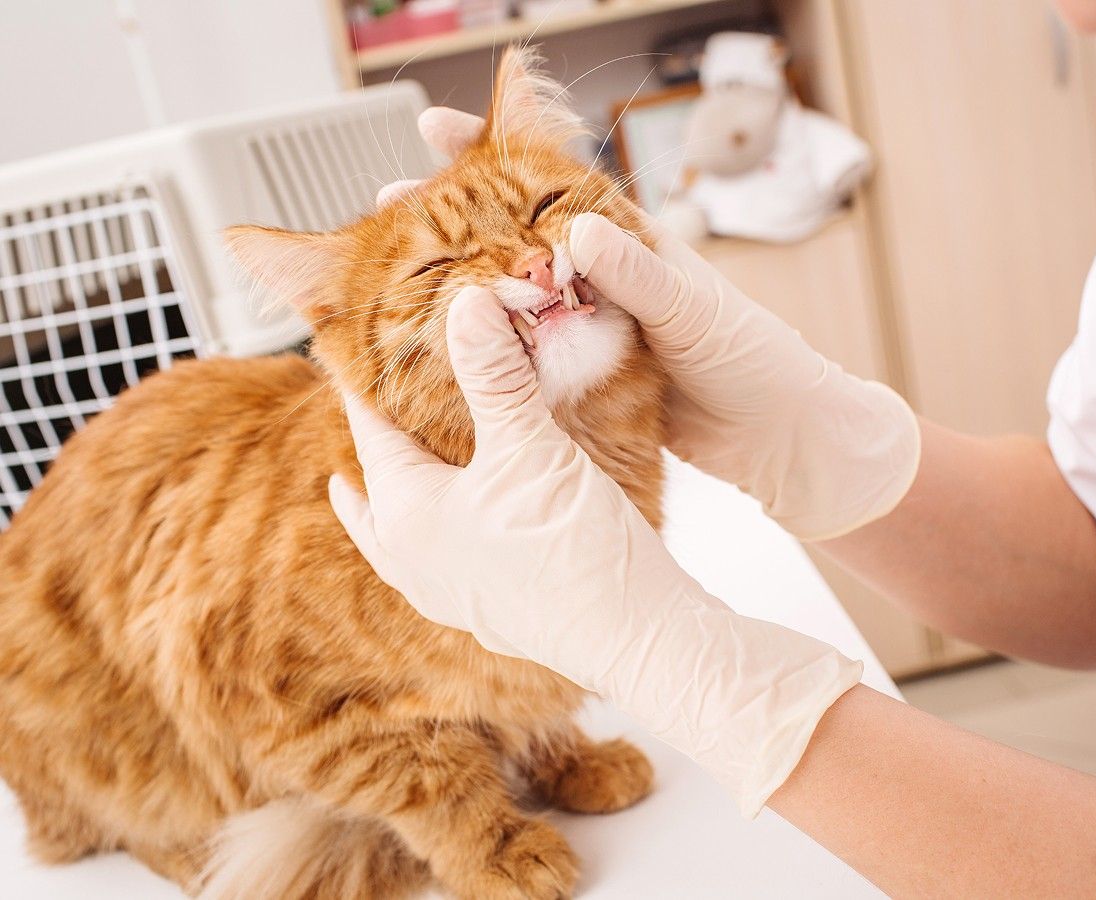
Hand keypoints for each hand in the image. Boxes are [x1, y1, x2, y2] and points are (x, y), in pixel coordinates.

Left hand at [329, 286, 861, 815]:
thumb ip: (493, 375)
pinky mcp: (487, 608)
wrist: (636, 637)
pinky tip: (469, 508)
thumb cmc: (574, 548)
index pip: (368, 429)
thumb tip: (466, 304)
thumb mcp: (530, 448)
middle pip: (374, 486)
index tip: (367, 341)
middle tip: (383, 396)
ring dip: (404, 486)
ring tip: (405, 458)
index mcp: (406, 516)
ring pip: (402, 528)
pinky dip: (443, 518)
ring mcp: (447, 592)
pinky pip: (441, 553)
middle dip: (379, 439)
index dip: (369, 380)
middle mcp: (413, 560)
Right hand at [402, 105, 919, 540]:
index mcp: (632, 248)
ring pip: (513, 304)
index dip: (493, 155)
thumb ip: (638, 275)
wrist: (782, 441)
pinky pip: (528, 363)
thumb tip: (578, 227)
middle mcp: (603, 284)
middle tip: (389, 207)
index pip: (552, 185)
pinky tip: (445, 354)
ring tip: (396, 276)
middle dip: (452, 221)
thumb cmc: (757, 362)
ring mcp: (591, 335)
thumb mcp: (696, 311)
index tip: (436, 128)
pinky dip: (490, 356)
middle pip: (514, 243)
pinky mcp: (588, 386)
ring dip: (460, 290)